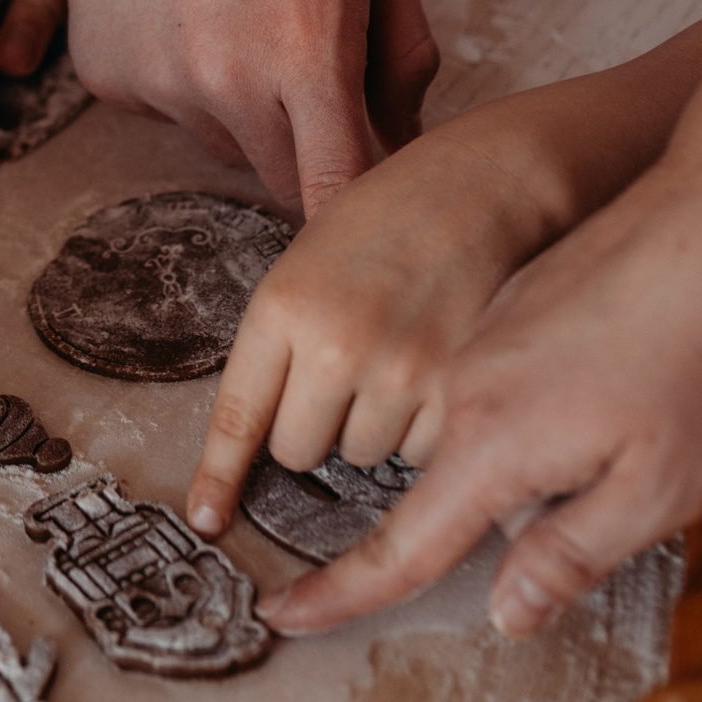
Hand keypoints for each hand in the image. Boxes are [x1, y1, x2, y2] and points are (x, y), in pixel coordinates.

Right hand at [51, 0, 434, 211]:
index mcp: (306, 50)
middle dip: (312, 154)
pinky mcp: (110, 81)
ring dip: (246, 112)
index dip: (356, 220)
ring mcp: (159, 86)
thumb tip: (405, 136)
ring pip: (223, 145)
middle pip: (283, 182)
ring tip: (240, 17)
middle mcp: (226, 83)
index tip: (372, 226)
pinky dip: (185, 81)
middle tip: (315, 77)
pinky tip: (186, 7)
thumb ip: (405, 50)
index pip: (334, 192)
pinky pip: (167, 111)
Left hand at [186, 109, 575, 535]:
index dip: (219, 478)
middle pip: (301, 452)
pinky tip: (439, 370)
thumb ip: (285, 336)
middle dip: (319, 427)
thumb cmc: (395, 214)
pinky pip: (424, 451)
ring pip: (365, 456)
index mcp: (282, 307)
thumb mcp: (312, 257)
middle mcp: (334, 346)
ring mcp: (399, 372)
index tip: (209, 518)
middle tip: (350, 374)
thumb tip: (266, 428)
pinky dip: (428, 427)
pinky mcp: (459, 390)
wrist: (492, 183)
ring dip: (378, 425)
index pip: (239, 418)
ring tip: (403, 355)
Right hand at [265, 154, 701, 637]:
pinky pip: (511, 385)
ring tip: (654, 418)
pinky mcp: (520, 306)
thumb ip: (570, 556)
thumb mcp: (665, 489)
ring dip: (552, 456)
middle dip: (527, 514)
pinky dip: (559, 406)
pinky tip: (641, 373)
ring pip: (490, 436)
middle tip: (641, 481)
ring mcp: (490, 337)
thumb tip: (504, 614)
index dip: (341, 592)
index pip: (402, 544)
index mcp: (491, 441)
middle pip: (459, 491)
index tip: (283, 616)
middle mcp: (468, 385)